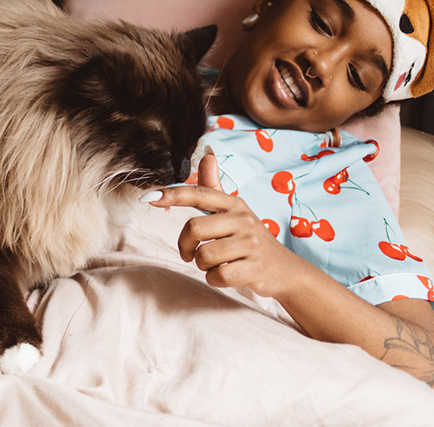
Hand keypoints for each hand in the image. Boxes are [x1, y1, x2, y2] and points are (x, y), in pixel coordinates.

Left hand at [145, 149, 303, 297]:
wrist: (285, 270)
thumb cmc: (250, 239)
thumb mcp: (234, 211)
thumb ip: (215, 188)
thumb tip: (207, 154)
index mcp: (233, 204)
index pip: (198, 194)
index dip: (171, 194)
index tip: (148, 198)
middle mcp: (243, 219)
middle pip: (194, 228)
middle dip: (185, 246)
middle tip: (190, 253)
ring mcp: (250, 243)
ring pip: (204, 255)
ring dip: (202, 265)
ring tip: (215, 263)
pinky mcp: (254, 267)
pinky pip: (218, 275)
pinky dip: (214, 279)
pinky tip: (226, 274)